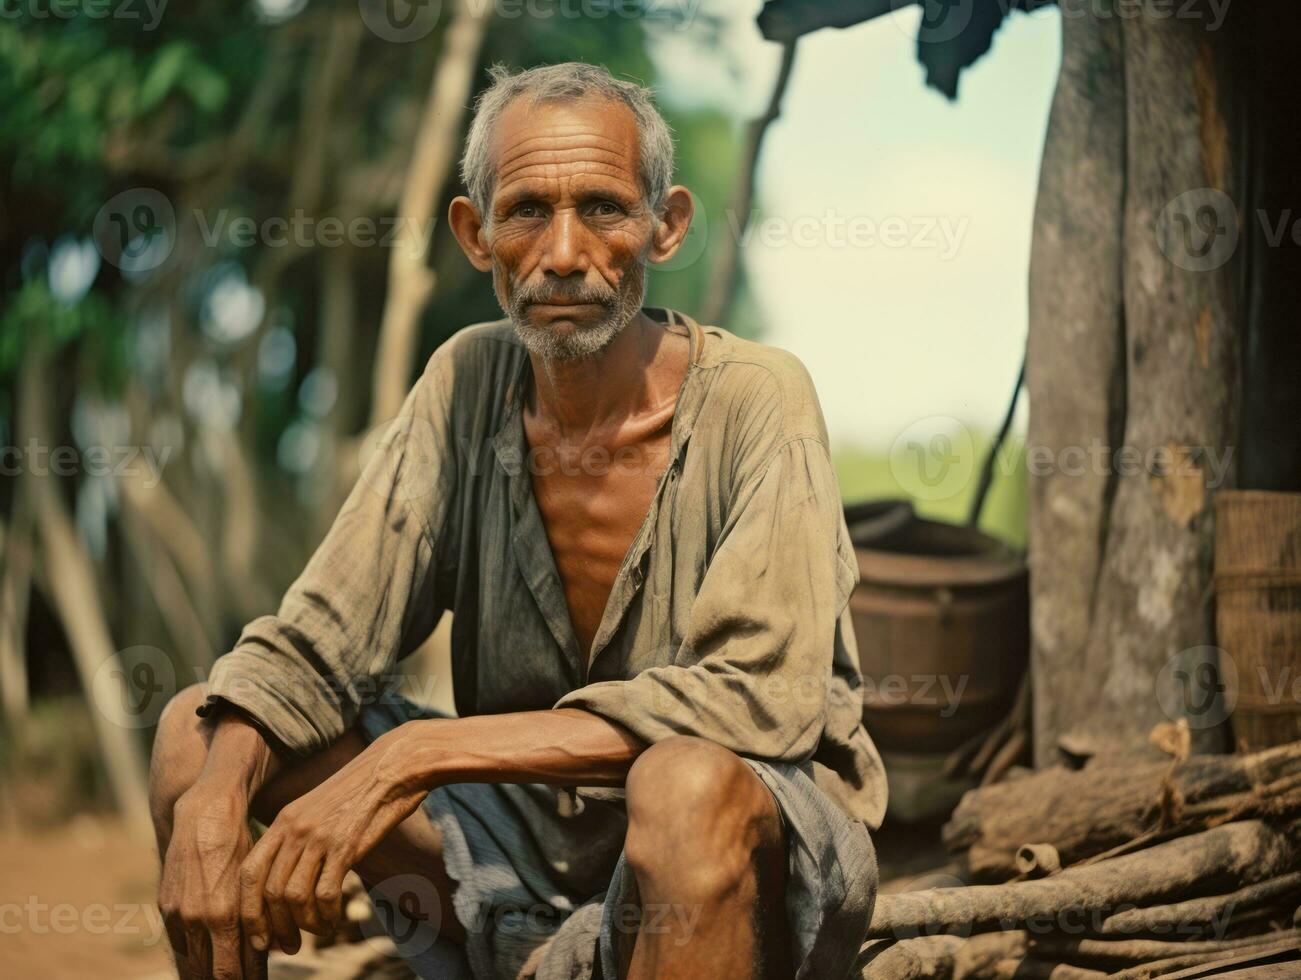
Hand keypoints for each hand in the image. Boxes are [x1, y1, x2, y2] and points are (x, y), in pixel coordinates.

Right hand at [159, 785, 263, 978]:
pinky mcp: (166, 906)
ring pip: (195, 960)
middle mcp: (198, 920)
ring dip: (211, 967)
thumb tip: (265, 951)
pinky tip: (210, 951)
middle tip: (245, 979)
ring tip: (229, 970)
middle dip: (229, 979)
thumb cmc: (243, 847)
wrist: (207, 817)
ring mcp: (178, 914)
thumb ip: (257, 920)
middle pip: (212, 972)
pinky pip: (180, 941)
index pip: (231, 972)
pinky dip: (195, 950)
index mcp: (224, 916)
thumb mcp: (257, 883)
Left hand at [238, 729, 426, 953]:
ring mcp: (319, 836)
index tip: (258, 937)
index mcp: (283, 820)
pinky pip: (325, 893)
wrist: (395, 766)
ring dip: (305, 925)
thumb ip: (300, 837)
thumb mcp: (319, 810)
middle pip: (268, 891)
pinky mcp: (346, 844)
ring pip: (294, 896)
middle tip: (289, 947)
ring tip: (319, 932)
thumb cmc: (361, 792)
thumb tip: (290, 880)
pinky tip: (336, 920)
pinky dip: (328, 916)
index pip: (248, 873)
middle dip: (276, 928)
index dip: (248, 911)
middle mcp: (294, 828)